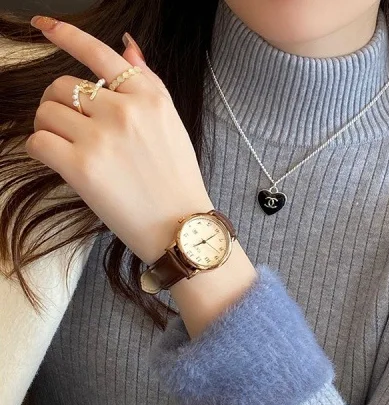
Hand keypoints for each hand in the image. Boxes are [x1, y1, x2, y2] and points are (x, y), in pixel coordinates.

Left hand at [26, 17, 212, 264]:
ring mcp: (101, 139)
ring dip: (49, 128)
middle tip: (71, 128)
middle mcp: (124, 112)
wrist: (182, 227)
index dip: (66, 35)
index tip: (43, 26)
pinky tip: (57, 161)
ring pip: (45, 113)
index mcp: (149, 99)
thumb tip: (127, 46)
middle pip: (62, 86)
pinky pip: (38, 142)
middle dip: (60, 104)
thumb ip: (149, 83)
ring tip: (69, 148)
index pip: (99, 54)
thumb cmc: (178, 181)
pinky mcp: (82, 168)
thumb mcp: (173, 125)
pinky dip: (40, 150)